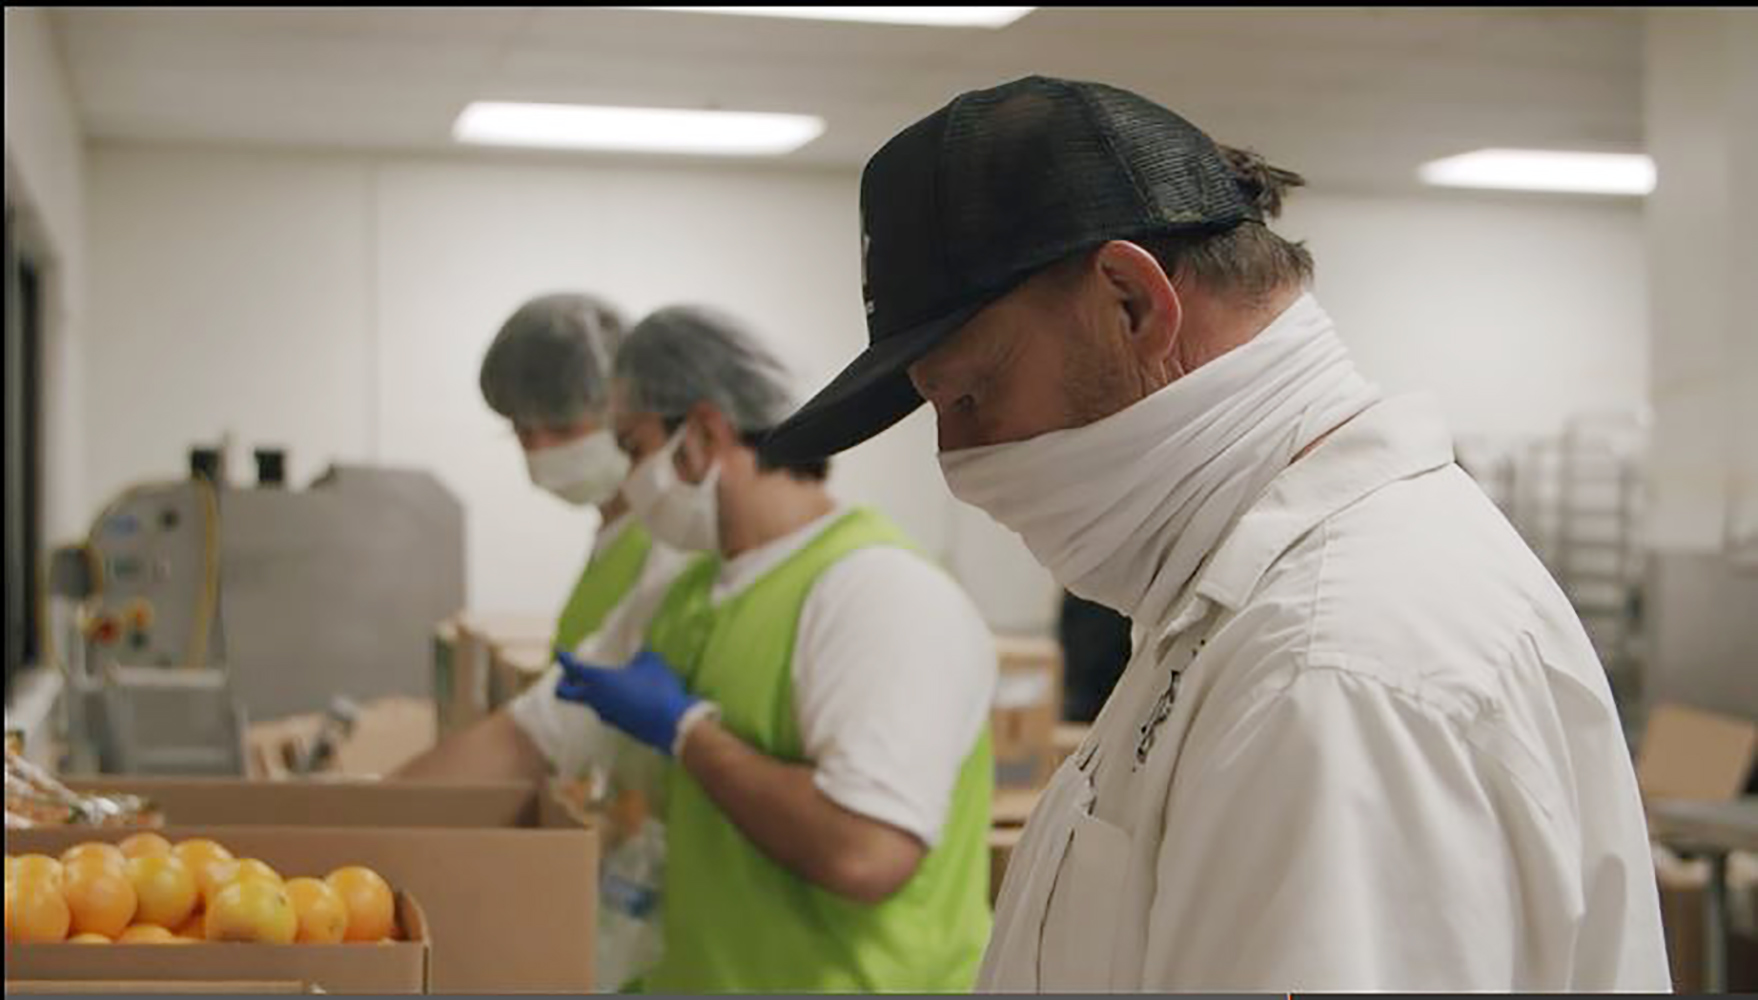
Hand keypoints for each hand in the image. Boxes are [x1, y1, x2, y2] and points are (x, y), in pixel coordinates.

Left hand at [554, 648, 712, 755]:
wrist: (671, 724)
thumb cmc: (659, 689)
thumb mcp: (651, 664)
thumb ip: (639, 656)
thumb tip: (636, 651)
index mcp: (599, 680)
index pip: (573, 668)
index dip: (564, 658)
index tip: (560, 650)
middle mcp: (595, 699)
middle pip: (565, 693)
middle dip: (564, 682)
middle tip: (573, 672)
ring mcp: (604, 715)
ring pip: (587, 701)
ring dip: (592, 690)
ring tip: (611, 679)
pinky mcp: (616, 724)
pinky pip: (605, 709)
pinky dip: (608, 700)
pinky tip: (627, 694)